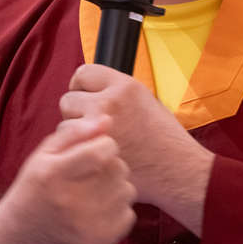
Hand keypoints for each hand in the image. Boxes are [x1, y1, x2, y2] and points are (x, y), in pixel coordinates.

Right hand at [0, 118, 136, 243]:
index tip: (97, 147)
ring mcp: (87, 226)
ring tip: (95, 189)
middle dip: (111, 163)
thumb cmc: (36, 186)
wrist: (23, 235)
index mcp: (54, 174)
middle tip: (94, 170)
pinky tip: (98, 208)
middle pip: (118, 169)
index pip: (101, 151)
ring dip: (116, 185)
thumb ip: (74, 133)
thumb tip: (107, 120)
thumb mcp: (44, 153)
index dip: (104, 144)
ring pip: (127, 190)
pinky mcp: (100, 241)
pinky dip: (118, 208)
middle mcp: (70, 202)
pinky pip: (129, 214)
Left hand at [58, 64, 212, 231]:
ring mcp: (99, 127)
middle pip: (69, 99)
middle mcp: (110, 101)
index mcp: (125, 86)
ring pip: (65, 124)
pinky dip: (77, 151)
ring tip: (97, 143)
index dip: (82, 87)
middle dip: (76, 112)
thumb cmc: (165, 139)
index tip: (86, 98)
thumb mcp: (146, 101)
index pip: (84, 73)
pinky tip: (94, 155)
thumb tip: (89, 91)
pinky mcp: (93, 150)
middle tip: (92, 126)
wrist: (177, 170)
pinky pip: (70, 145)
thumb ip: (116, 93)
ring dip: (75, 134)